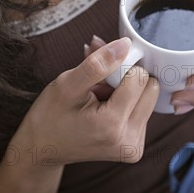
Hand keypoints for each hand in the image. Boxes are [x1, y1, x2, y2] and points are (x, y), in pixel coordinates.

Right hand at [10, 37, 159, 166]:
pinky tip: (105, 105)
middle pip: (151, 88)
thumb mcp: (68, 84)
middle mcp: (129, 141)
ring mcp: (133, 147)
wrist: (43, 147)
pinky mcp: (135, 147)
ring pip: (149, 97)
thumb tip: (125, 45)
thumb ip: (98, 63)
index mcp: (112, 125)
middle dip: (127, 78)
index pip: (139, 78)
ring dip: (127, 90)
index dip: (120, 67)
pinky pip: (143, 109)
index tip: (101, 72)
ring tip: (99, 97)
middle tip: (100, 84)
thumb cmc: (50, 115)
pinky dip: (126, 101)